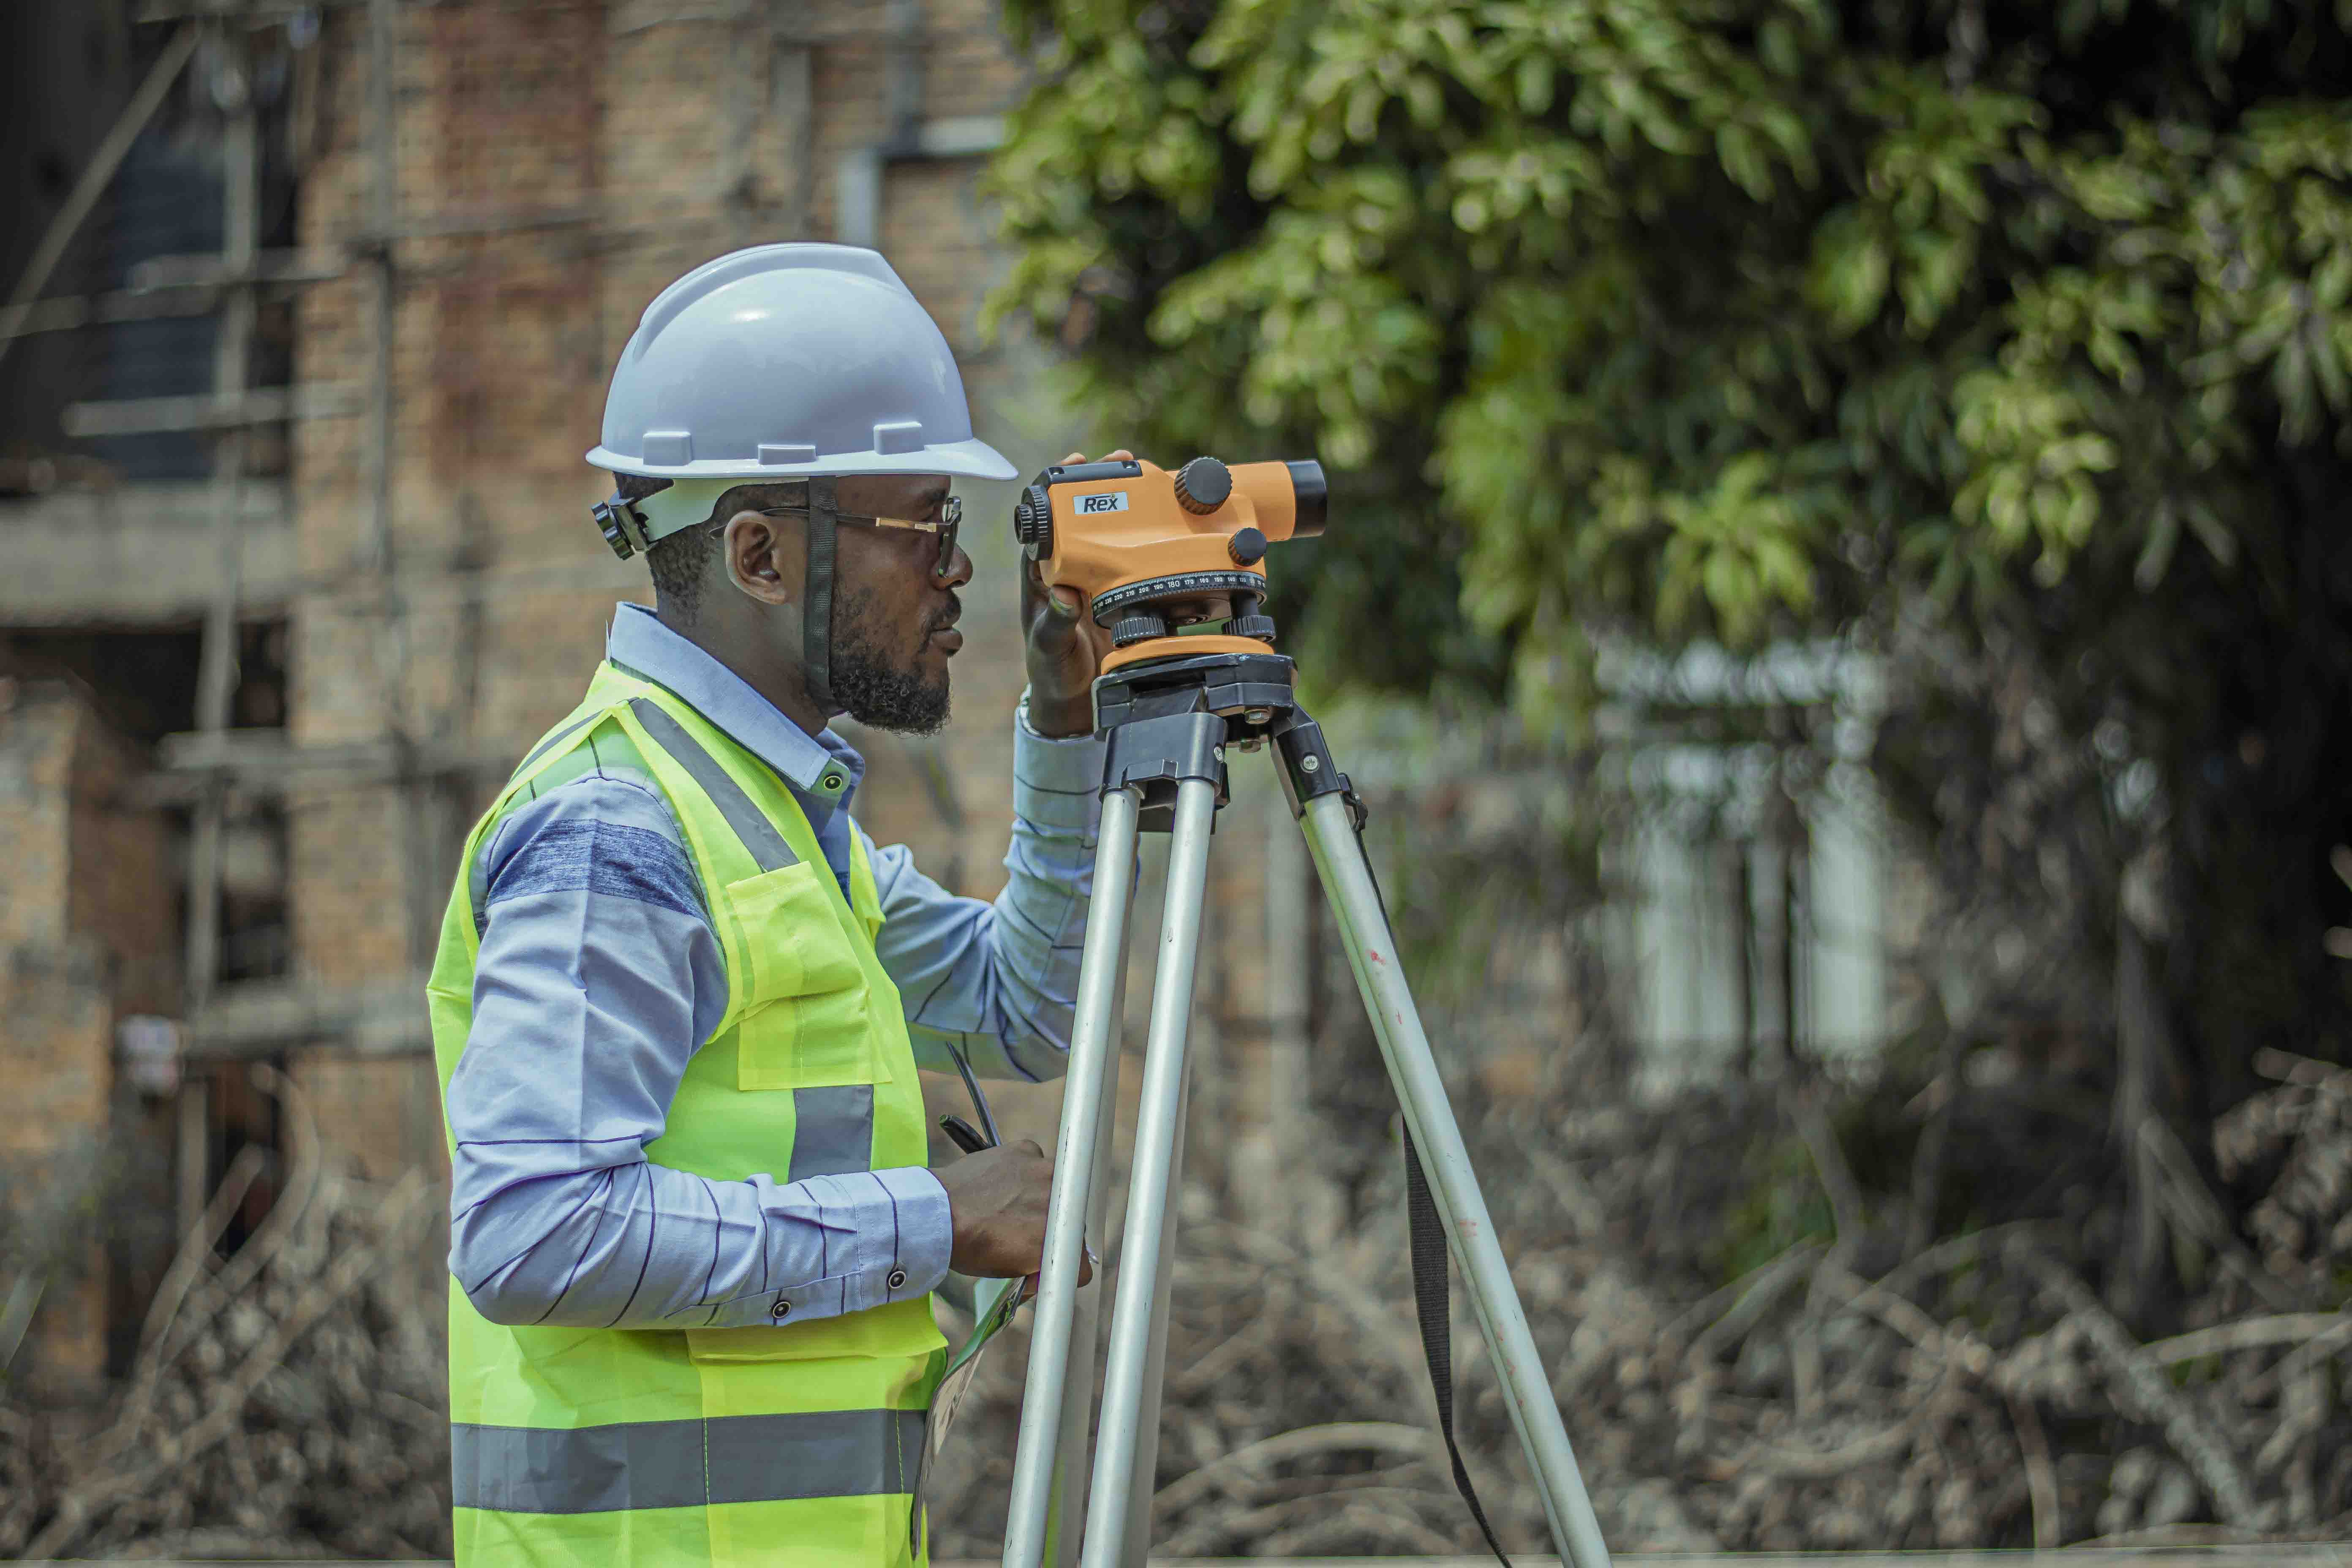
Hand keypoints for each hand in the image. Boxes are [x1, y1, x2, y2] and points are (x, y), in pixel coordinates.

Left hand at [935, 1138, 1092, 1282]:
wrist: (938, 1213)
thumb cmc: (969, 1245)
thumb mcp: (1008, 1270)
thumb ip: (1036, 1265)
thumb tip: (1040, 1268)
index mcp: (1057, 1241)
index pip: (1079, 1259)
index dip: (1061, 1266)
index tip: (1042, 1265)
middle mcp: (1061, 1203)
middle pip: (1067, 1219)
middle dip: (1049, 1227)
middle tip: (1020, 1232)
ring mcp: (1045, 1171)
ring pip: (1053, 1187)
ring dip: (1038, 1196)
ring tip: (1006, 1204)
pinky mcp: (1027, 1150)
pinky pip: (1034, 1162)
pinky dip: (1021, 1172)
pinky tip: (999, 1183)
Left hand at [1021, 449, 1127, 737]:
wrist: (1075, 699)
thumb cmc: (1052, 671)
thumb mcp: (1049, 648)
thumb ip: (1056, 623)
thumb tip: (1065, 594)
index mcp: (1041, 574)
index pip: (1044, 522)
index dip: (1057, 490)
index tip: (1074, 465)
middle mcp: (1067, 569)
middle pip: (1080, 515)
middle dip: (1100, 483)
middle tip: (1122, 461)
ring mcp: (1094, 577)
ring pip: (1107, 530)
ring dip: (1125, 504)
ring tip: (1147, 479)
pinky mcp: (1117, 590)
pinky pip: (1129, 556)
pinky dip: (1144, 537)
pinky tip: (1162, 523)